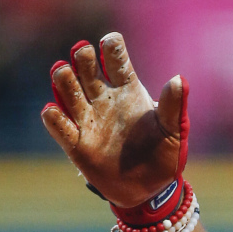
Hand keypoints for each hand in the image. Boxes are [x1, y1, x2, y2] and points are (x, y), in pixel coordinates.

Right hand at [41, 32, 188, 216]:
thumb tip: (179, 79)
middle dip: (82, 58)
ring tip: (62, 71)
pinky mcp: (76, 144)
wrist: (150, 189)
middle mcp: (105, 100)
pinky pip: (60, 127)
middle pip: (87, 70)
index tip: (110, 42)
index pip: (116, 61)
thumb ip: (173, 107)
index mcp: (129, 92)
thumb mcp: (174, 132)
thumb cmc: (165, 155)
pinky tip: (53, 110)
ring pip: (68, 92)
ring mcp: (88, 120)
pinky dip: (54, 118)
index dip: (112, 49)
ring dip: (63, 81)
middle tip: (82, 52)